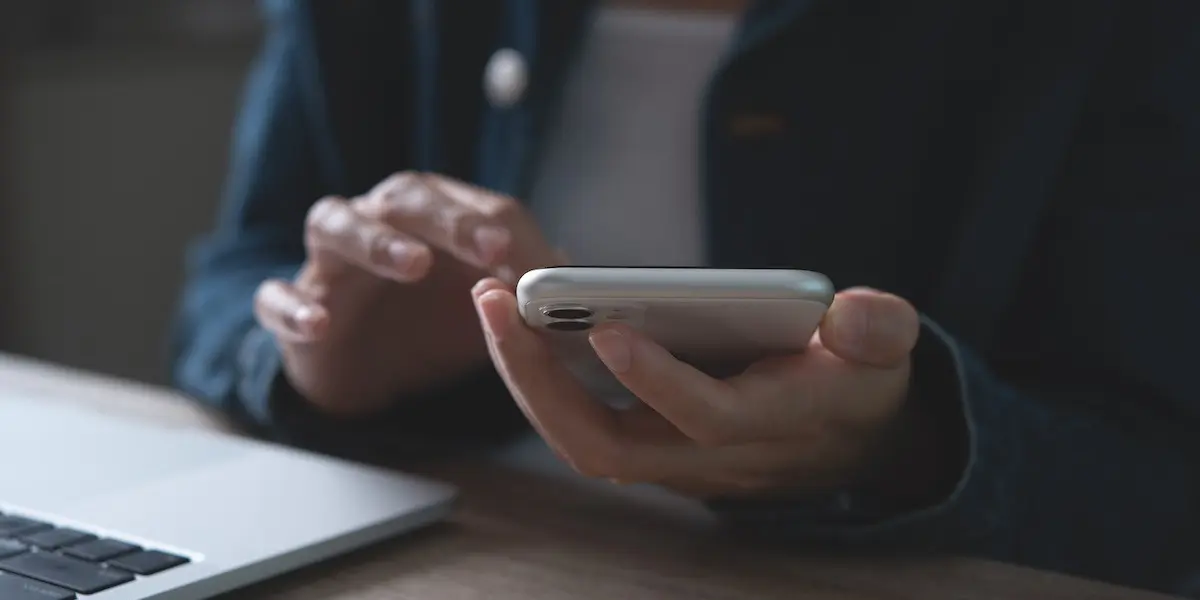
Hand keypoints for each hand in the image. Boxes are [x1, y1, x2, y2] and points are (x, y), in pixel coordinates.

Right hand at [252, 173, 559, 416]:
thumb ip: (527, 291)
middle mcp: (377, 226)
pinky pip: (275, 298)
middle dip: (448, 218)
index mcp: (429, 221)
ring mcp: (329, 265)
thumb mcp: (487, 313)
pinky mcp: (292, 312)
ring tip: (411, 264)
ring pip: (334, 224)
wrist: (365, 375)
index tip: (533, 260)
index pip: (466, 203)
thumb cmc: (430, 326)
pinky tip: (320, 321)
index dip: (501, 226)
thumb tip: (581, 276)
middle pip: (403, 197)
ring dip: (374, 240)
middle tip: (489, 247)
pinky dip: (293, 306)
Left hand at [472, 278, 950, 500]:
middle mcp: (709, 455)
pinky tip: (519, 320)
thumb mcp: (887, 351)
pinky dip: (542, 378)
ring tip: (492, 301)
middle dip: (542, 383)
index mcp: (772, 423)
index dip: (658, 381)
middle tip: (496, 302)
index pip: (706, 417)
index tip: (607, 329)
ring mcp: (673, 456)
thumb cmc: (863, 384)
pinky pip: (582, 422)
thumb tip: (856, 317)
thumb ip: (879, 332)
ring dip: (528, 378)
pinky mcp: (652, 442)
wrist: (852, 441)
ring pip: (582, 440)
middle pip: (607, 446)